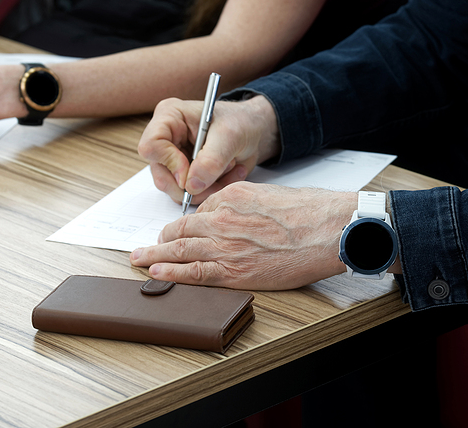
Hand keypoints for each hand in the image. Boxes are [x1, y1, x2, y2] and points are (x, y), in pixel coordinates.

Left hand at [130, 182, 354, 289]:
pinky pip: (194, 272)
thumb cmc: (310, 211)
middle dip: (162, 238)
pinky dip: (172, 273)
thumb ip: (245, 205)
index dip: (186, 224)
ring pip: (180, 250)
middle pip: (182, 230)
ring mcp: (225, 245)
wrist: (328, 229)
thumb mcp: (270, 194)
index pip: (199, 212)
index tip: (178, 231)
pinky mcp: (234, 270)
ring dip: (155, 255)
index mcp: (231, 197)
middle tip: (146, 246)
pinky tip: (158, 272)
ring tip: (139, 259)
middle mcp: (222, 219)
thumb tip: (236, 217)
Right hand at [137, 96, 280, 204]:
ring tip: (229, 171)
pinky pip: (190, 195)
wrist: (253, 131)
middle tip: (218, 179)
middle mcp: (166, 138)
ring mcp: (173, 158)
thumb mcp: (230, 136)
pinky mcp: (184, 175)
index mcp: (169, 117)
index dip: (170, 163)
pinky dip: (211, 191)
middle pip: (160, 174)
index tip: (192, 174)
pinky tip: (227, 176)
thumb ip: (211, 160)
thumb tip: (191, 186)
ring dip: (206, 189)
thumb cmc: (240, 122)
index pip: (151, 146)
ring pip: (175, 189)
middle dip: (191, 185)